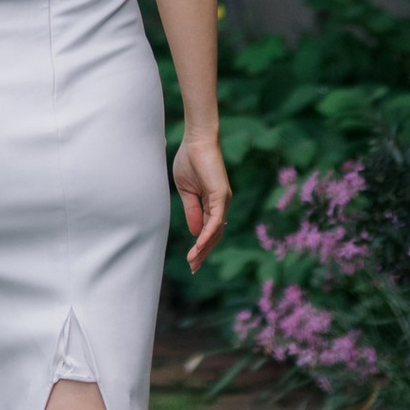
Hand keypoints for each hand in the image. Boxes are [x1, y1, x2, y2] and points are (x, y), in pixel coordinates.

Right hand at [174, 131, 229, 275]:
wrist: (196, 141)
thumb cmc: (189, 160)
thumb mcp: (186, 191)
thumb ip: (192, 211)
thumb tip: (194, 232)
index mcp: (213, 203)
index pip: (209, 230)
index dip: (201, 246)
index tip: (191, 260)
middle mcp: (222, 204)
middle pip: (215, 235)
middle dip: (203, 253)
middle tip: (193, 268)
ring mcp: (223, 200)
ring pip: (216, 231)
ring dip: (204, 248)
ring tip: (192, 261)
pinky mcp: (221, 196)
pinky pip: (215, 220)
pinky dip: (207, 234)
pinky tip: (198, 246)